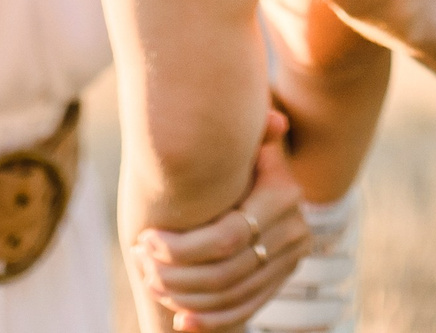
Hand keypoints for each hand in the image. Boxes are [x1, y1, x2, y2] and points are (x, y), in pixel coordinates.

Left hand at [133, 109, 312, 329]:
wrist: (265, 171)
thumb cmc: (240, 147)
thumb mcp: (246, 133)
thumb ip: (252, 128)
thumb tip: (274, 122)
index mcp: (284, 195)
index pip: (226, 237)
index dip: (179, 247)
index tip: (142, 238)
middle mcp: (295, 231)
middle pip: (227, 271)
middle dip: (176, 273)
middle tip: (139, 261)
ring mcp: (291, 259)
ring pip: (232, 295)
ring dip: (185, 297)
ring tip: (150, 282)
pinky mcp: (282, 279)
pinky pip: (246, 309)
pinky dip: (210, 320)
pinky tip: (177, 321)